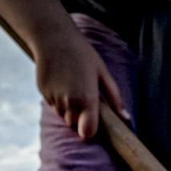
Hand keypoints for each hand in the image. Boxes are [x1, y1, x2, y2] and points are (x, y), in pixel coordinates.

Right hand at [34, 25, 127, 140]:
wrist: (53, 38)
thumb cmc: (82, 53)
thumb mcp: (102, 73)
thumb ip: (115, 98)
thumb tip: (126, 119)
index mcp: (86, 99)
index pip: (87, 132)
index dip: (90, 130)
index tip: (94, 123)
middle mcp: (68, 102)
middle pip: (74, 125)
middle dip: (80, 118)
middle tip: (84, 98)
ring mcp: (54, 98)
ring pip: (63, 115)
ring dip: (69, 108)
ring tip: (73, 86)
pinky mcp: (43, 93)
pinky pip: (53, 105)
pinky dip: (58, 100)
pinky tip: (62, 82)